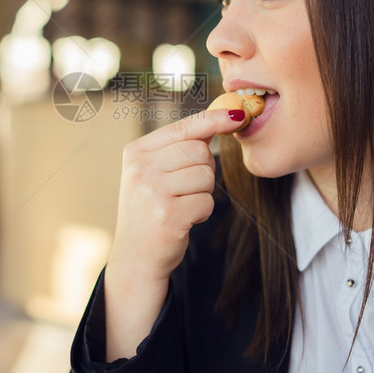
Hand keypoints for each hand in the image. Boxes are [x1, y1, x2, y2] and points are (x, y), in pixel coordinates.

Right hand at [103, 108, 245, 359]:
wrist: (135, 257)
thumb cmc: (150, 211)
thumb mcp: (152, 173)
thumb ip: (179, 147)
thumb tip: (221, 119)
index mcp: (136, 152)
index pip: (183, 127)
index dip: (213, 119)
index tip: (237, 114)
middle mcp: (141, 169)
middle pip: (200, 151)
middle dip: (204, 169)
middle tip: (185, 189)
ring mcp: (153, 192)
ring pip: (206, 176)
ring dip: (203, 193)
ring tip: (181, 205)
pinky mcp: (169, 215)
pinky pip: (207, 202)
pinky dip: (202, 212)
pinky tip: (184, 220)